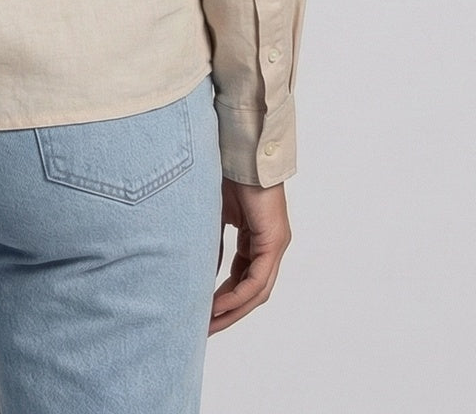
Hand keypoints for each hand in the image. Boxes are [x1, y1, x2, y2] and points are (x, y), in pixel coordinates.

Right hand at [208, 176, 291, 333]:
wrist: (238, 148)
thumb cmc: (225, 172)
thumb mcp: (213, 215)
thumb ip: (211, 243)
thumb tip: (200, 272)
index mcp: (257, 237)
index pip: (244, 279)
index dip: (224, 299)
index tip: (203, 312)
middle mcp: (271, 244)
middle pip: (253, 292)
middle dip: (229, 312)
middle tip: (205, 328)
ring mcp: (275, 243)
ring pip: (257, 290)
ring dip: (233, 309)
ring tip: (209, 322)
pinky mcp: (274, 240)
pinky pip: (257, 278)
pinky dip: (238, 294)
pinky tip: (218, 304)